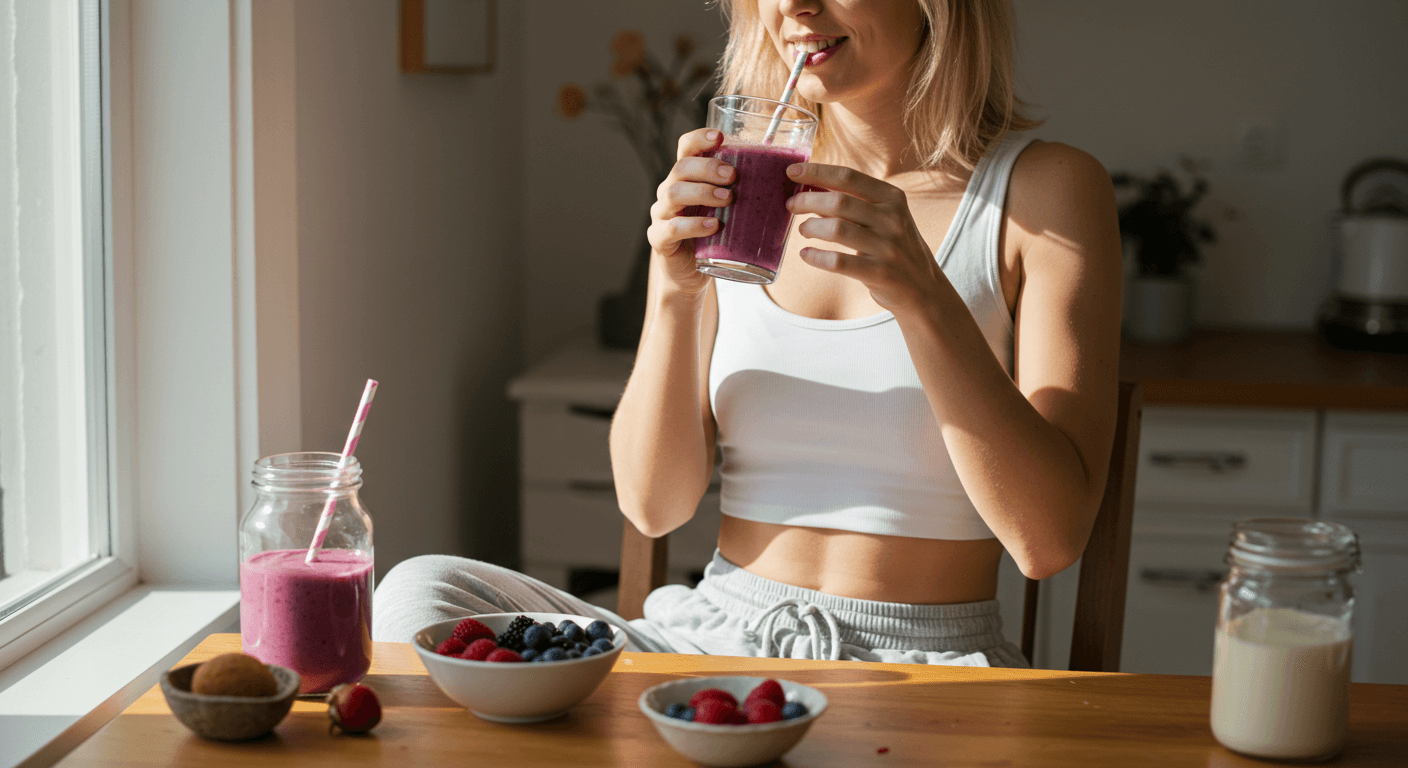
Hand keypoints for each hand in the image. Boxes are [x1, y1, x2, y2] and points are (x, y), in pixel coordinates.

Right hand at [645, 128, 736, 295]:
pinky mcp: (660, 239)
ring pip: (674, 193)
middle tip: (732, 175)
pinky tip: (713, 226)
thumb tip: (793, 177)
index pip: (686, 147)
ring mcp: (662, 215)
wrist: (692, 273)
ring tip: (727, 199)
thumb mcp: (729, 210)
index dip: (700, 138)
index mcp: (687, 178)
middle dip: (707, 167)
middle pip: (681, 168)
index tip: (721, 138)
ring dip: (702, 192)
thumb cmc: (715, 236)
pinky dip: (693, 225)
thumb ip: (747, 192)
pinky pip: (672, 228)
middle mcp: (670, 191)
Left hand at [785, 163, 946, 311]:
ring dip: (811, 227)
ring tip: (803, 230)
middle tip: (791, 206)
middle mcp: (892, 219)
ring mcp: (887, 246)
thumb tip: (810, 190)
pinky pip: (838, 262)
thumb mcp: (883, 218)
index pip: (848, 177)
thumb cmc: (894, 247)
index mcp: (892, 198)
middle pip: (838, 201)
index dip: (817, 172)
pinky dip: (816, 257)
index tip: (792, 172)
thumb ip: (852, 204)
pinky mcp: (880, 273)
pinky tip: (806, 255)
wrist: (924, 288)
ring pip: (837, 229)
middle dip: (807, 201)